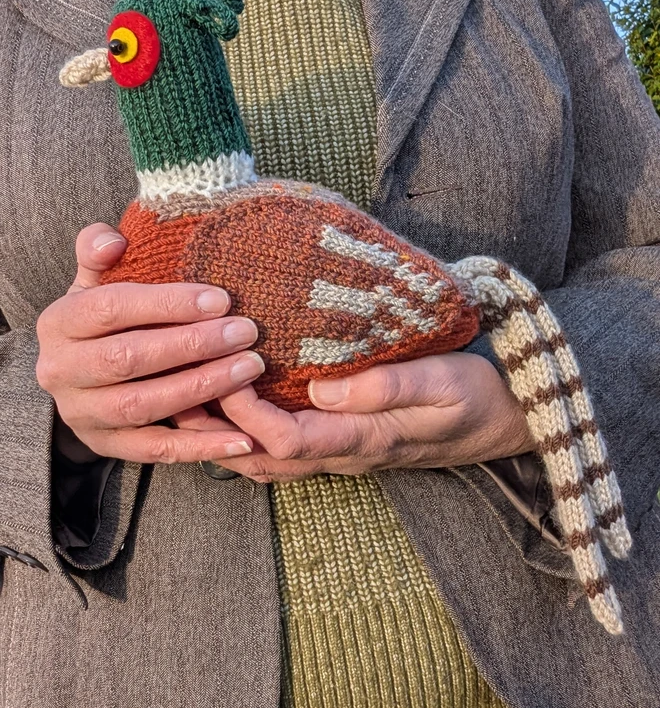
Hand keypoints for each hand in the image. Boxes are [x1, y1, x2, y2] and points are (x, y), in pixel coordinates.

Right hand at [36, 223, 263, 463]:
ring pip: (144, 405)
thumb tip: (114, 240)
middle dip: (193, 345)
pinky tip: (242, 437)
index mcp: (60, 322)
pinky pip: (156, 450)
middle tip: (246, 332)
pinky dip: (200, 446)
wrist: (76, 373)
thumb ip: (100, 252)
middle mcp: (62, 371)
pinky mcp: (107, 445)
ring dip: (202, 388)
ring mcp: (83, 414)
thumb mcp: (95, 280)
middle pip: (129, 359)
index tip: (220, 299)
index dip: (167, 304)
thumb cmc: (103, 317)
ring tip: (250, 368)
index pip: (111, 309)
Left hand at [175, 352, 535, 481]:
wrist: (501, 422)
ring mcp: (343, 453)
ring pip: (268, 461)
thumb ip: (385, 386)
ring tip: (191, 403)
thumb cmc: (473, 397)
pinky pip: (285, 450)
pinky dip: (250, 434)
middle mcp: (344, 454)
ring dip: (226, 437)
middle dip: (216, 433)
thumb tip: (321, 389)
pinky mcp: (344, 442)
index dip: (247, 412)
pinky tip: (235, 409)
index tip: (226, 370)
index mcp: (363, 439)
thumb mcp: (441, 383)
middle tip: (179, 396)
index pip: (286, 439)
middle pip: (263, 459)